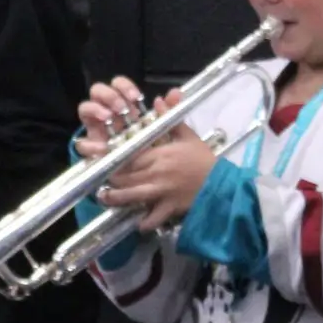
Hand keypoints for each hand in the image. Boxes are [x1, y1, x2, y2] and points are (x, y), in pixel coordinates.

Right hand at [75, 77, 177, 159]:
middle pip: (97, 90)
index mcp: (123, 104)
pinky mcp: (90, 148)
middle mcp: (106, 112)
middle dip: (108, 95)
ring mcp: (95, 128)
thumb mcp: (161, 129)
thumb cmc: (150, 146)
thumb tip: (176, 93)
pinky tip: (104, 148)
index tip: (136, 97)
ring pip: (85, 108)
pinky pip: (82, 143)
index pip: (117, 84)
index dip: (124, 86)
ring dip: (95, 109)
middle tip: (121, 108)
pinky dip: (91, 144)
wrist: (143, 176)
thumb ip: (168, 111)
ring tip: (108, 118)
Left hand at [98, 126, 219, 231]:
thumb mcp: (188, 136)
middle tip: (101, 180)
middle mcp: (156, 173)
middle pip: (125, 177)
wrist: (221, 183)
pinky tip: (138, 223)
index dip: (112, 159)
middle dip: (110, 180)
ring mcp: (161, 192)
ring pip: (132, 196)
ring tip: (106, 199)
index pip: (128, 156)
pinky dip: (143, 223)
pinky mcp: (169, 208)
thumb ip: (170, 119)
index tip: (100, 160)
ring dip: (116, 199)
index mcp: (159, 154)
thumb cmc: (203, 159)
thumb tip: (159, 99)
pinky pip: (152, 218)